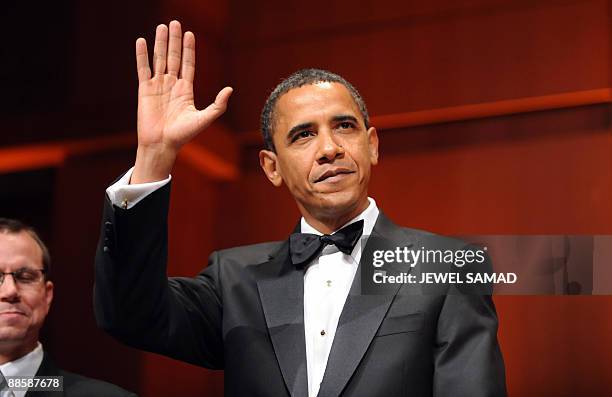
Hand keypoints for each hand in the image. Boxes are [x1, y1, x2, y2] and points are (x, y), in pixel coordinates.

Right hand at [132, 20, 231, 182]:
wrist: (162, 144)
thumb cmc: (184, 135)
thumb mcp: (205, 119)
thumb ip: (218, 105)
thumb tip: (230, 89)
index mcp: (185, 90)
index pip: (188, 64)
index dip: (189, 49)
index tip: (190, 34)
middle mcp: (171, 85)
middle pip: (173, 57)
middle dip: (175, 40)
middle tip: (175, 23)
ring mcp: (157, 86)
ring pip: (159, 59)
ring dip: (160, 43)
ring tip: (162, 27)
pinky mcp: (144, 89)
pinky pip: (143, 68)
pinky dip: (142, 55)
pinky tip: (142, 41)